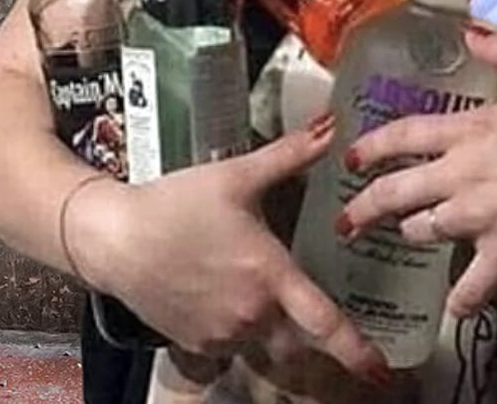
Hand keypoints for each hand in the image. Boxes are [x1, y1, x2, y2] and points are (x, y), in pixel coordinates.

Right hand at [67, 115, 391, 383]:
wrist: (115, 239)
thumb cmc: (176, 203)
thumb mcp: (237, 175)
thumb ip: (290, 154)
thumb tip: (332, 126)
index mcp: (270, 274)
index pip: (324, 322)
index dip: (357, 350)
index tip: (382, 370)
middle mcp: (252, 313)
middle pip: (298, 342)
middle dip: (311, 337)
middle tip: (317, 322)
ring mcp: (223, 334)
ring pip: (264, 344)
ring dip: (271, 328)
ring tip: (248, 290)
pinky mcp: (197, 344)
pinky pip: (232, 347)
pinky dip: (237, 329)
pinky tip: (219, 295)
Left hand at [337, 26, 496, 316]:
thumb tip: (468, 29)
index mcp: (473, 131)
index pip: (405, 135)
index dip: (371, 146)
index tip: (349, 158)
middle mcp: (465, 175)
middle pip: (398, 192)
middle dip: (365, 207)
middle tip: (347, 220)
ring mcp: (481, 219)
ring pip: (424, 232)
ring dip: (412, 235)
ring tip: (406, 236)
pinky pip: (469, 288)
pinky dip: (460, 300)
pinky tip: (455, 307)